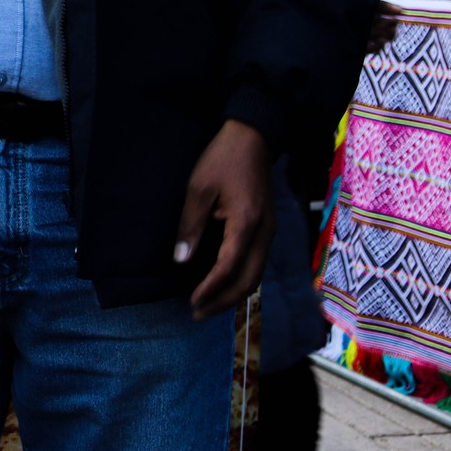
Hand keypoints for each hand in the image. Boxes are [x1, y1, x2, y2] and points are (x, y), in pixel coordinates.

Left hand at [174, 119, 273, 319]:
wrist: (254, 138)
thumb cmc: (223, 159)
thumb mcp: (199, 188)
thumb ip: (191, 226)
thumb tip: (181, 261)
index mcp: (246, 224)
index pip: (228, 268)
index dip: (210, 289)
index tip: (192, 303)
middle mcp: (264, 234)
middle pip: (248, 281)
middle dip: (223, 301)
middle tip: (197, 313)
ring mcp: (269, 232)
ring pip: (256, 276)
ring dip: (233, 293)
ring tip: (207, 304)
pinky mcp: (267, 229)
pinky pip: (257, 263)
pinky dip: (240, 279)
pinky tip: (221, 282)